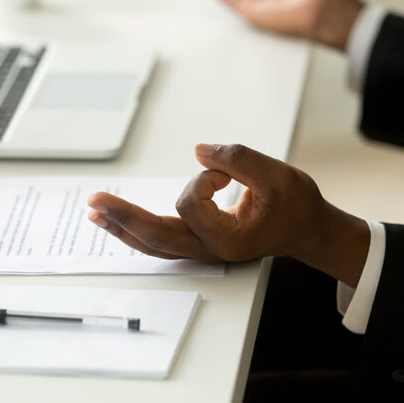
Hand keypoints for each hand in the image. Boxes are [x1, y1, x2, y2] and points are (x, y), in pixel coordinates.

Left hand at [87, 143, 368, 286]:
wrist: (308, 231)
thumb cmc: (297, 207)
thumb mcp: (278, 175)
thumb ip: (239, 159)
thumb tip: (199, 151)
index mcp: (230, 240)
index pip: (192, 206)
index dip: (202, 178)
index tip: (226, 171)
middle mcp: (211, 251)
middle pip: (156, 237)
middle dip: (123, 216)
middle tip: (94, 200)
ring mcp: (203, 250)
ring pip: (153, 244)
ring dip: (122, 226)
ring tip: (94, 212)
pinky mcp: (199, 243)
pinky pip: (161, 241)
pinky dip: (137, 230)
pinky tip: (119, 222)